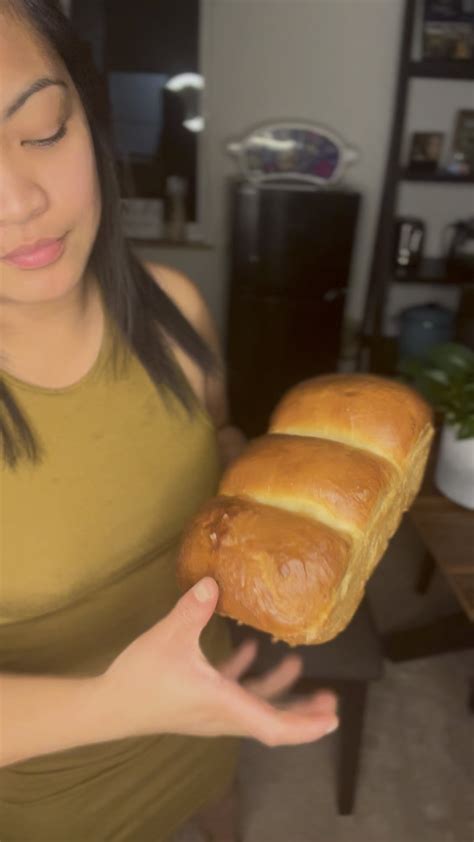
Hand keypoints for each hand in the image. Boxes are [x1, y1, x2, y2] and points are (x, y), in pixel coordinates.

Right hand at [101, 577, 337, 746]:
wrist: (108, 706)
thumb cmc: (142, 678)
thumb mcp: (169, 637)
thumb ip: (194, 609)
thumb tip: (214, 581)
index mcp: (224, 704)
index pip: (274, 726)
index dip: (305, 725)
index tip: (332, 719)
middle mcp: (223, 714)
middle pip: (272, 720)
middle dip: (303, 711)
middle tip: (330, 699)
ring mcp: (211, 710)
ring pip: (254, 706)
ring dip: (278, 689)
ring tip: (296, 663)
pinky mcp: (199, 702)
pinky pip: (233, 693)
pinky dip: (247, 676)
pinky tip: (251, 650)